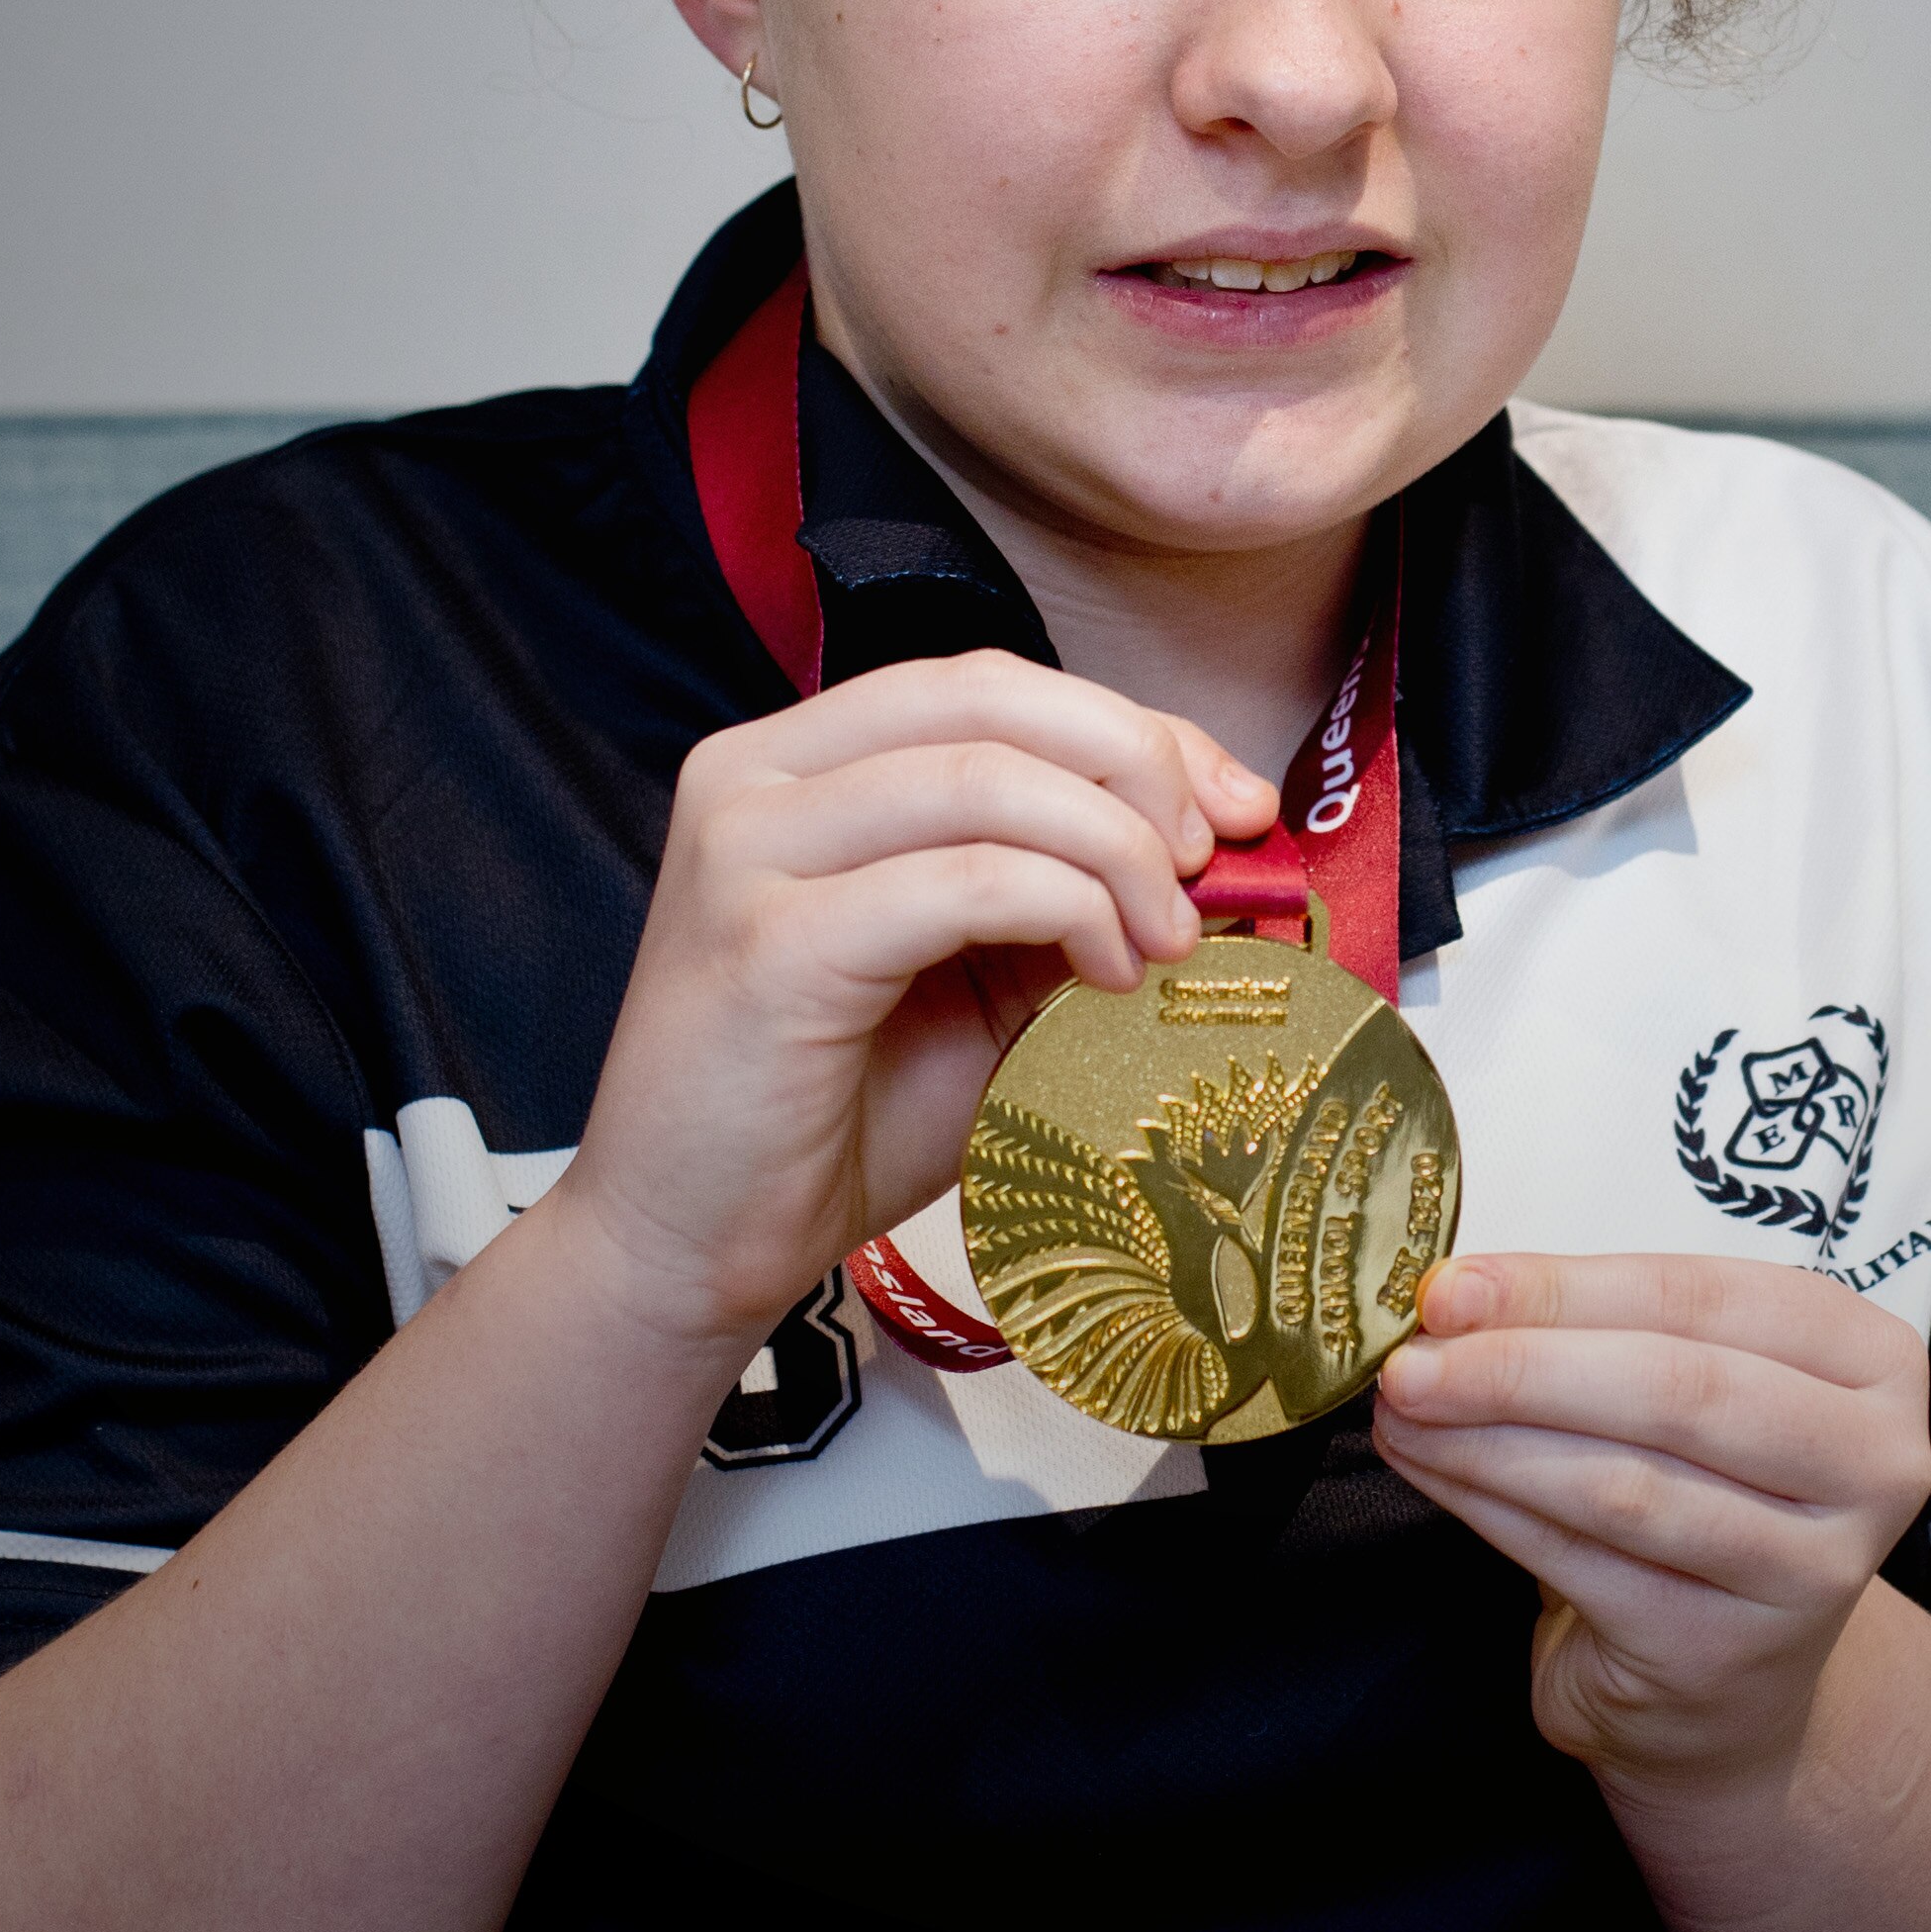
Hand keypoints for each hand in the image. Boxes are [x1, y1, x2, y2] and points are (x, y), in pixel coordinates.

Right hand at [548, 653, 1273, 1351]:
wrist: (695, 1243)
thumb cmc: (838, 1112)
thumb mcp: (983, 976)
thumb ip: (1068, 892)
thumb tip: (1218, 844)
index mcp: (802, 761)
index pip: (992, 687)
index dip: (1134, 727)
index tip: (1235, 806)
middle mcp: (755, 775)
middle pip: (991, 702)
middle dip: (1137, 766)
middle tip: (1208, 861)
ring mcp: (750, 850)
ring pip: (985, 780)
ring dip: (1113, 850)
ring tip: (1166, 939)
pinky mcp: (769, 943)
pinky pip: (962, 882)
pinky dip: (1065, 910)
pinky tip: (1103, 974)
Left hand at [1369, 1253, 1930, 1796]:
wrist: (1730, 1691)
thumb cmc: (1702, 1501)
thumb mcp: (1687, 1391)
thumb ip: (1601, 1332)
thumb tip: (1458, 1295)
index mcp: (1873, 1361)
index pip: (1706, 1299)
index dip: (1566, 1287)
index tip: (1453, 1284)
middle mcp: (1872, 1465)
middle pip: (1675, 1391)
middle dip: (1522, 1365)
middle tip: (1412, 1355)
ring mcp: (1810, 1572)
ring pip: (1623, 1485)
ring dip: (1489, 1440)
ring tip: (1404, 1409)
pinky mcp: (1725, 1653)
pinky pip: (1582, 1562)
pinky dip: (1488, 1508)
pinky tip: (1432, 1470)